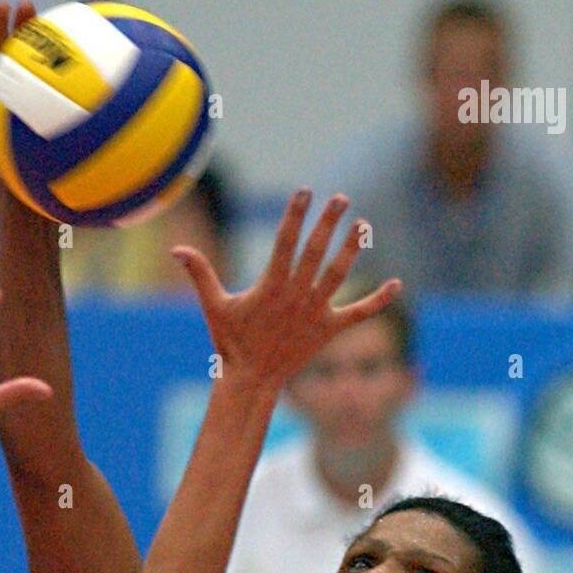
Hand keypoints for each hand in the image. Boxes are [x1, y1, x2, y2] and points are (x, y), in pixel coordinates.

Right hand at [173, 189, 401, 386]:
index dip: (295, 215)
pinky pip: (358, 313)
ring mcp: (315, 313)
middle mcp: (296, 296)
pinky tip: (396, 284)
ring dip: (352, 250)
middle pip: (316, 252)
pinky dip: (377, 300)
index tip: (305, 192)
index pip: (285, 242)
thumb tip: (176, 250)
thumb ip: (200, 275)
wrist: (252, 381)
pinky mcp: (329, 330)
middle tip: (340, 198)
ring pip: (338, 275)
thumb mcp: (214, 307)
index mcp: (271, 286)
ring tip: (363, 225)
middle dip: (328, 223)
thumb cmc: (232, 343)